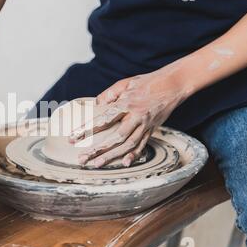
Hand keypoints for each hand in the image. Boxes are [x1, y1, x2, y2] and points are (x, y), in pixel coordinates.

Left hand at [70, 64, 190, 167]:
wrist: (174, 84)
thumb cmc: (147, 82)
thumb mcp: (126, 83)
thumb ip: (109, 94)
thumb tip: (95, 105)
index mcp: (127, 104)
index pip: (103, 119)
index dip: (86, 129)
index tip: (73, 137)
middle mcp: (137, 117)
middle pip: (115, 137)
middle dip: (98, 150)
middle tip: (82, 159)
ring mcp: (146, 125)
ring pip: (128, 145)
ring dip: (112, 157)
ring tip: (96, 164)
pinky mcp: (152, 130)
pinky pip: (142, 145)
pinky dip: (133, 156)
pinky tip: (123, 163)